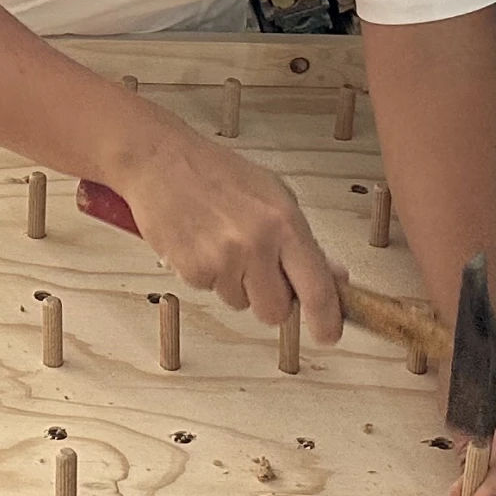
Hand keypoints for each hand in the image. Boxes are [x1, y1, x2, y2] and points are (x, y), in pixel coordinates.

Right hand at [109, 119, 342, 340]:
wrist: (162, 161)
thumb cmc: (218, 172)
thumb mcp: (275, 195)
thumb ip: (304, 241)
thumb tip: (333, 276)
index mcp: (284, 222)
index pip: (316, 288)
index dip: (326, 320)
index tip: (329, 333)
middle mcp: (256, 243)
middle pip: (276, 312)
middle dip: (271, 301)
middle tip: (260, 271)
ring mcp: (222, 259)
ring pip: (241, 304)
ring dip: (236, 284)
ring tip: (223, 243)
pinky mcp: (192, 270)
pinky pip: (211, 292)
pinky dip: (209, 276)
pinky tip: (203, 243)